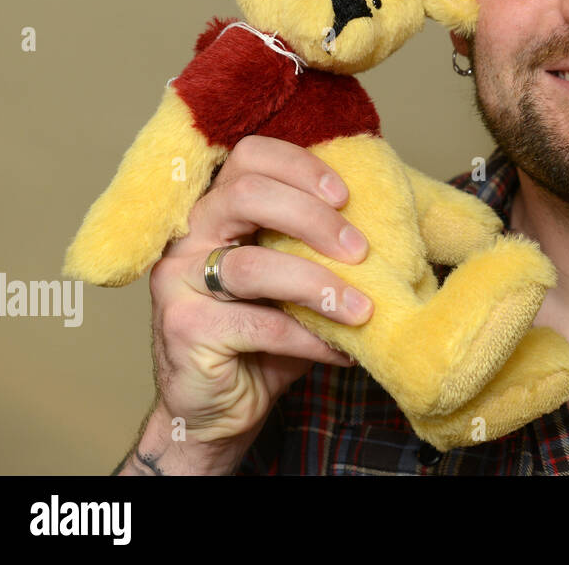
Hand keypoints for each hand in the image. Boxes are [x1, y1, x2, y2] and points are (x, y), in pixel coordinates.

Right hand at [119, 136, 373, 474]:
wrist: (219, 409)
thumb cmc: (264, 335)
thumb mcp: (295, 278)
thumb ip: (319, 245)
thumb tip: (389, 222)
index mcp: (217, 210)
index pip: (249, 157)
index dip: (299, 166)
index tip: (346, 196)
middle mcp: (189, 237)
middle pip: (245, 194)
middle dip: (313, 217)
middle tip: (360, 250)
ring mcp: (179, 282)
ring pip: (253, 266)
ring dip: (319, 285)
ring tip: (363, 309)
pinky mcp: (184, 329)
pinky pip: (258, 325)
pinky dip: (308, 338)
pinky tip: (339, 350)